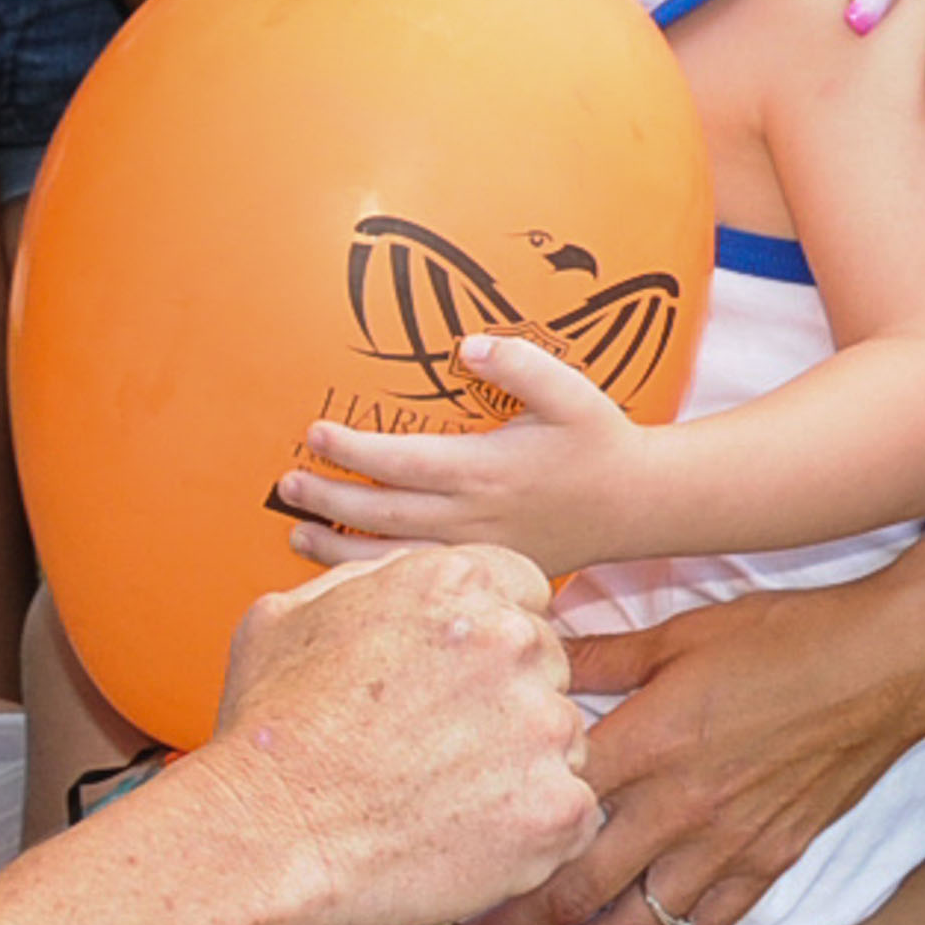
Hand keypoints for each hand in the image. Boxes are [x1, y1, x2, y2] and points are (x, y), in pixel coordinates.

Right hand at [187, 549, 601, 924]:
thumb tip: (399, 574)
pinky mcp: (559, 805)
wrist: (269, 839)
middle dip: (505, 701)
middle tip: (436, 748)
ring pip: (560, 740)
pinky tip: (466, 838)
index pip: (522, 594)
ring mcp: (542, 724)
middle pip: (545, 664)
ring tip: (441, 798)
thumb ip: (368, 580)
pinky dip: (529, 831)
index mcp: (454, 581)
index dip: (486, 642)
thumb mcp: (290, 614)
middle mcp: (510, 639)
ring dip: (519, 766)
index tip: (453, 683)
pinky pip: (569, 812)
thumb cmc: (270, 736)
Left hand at [278, 334, 646, 574]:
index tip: (314, 434)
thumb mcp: (569, 390)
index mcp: (485, 470)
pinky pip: (416, 579)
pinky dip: (372, 577)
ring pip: (390, 558)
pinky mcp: (484, 568)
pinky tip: (344, 571)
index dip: (352, 450)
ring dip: (336, 548)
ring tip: (296, 533)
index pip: (401, 463)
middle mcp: (473, 517)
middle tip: (287, 485)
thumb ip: (518, 363)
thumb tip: (466, 345)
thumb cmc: (599, 442)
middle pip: (381, 514)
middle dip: (326, 499)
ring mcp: (476, 550)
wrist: (637, 505)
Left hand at [461, 562, 924, 924]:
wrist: (892, 663)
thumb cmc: (786, 633)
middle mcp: (676, 806)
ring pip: (634, 924)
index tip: (439, 882)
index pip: (543, 818)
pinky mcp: (768, 859)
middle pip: (574, 889)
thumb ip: (598, 655)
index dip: (487, 860)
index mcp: (644, 741)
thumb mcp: (679, 631)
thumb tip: (529, 652)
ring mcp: (725, 842)